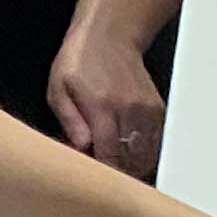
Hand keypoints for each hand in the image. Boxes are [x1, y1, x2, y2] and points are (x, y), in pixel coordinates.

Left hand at [48, 28, 166, 177]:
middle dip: (116, 173)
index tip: (93, 180)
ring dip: (131, 166)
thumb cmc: (79, 61)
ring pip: (147, 156)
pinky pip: (156, 143)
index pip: (110, 156)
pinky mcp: (158, 110)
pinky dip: (143, 153)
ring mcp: (147, 110)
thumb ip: (69, 120)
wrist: (109, 36)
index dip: (103, 174)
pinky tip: (126, 150)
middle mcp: (130, 110)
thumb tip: (81, 147)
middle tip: (100, 171)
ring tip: (112, 161)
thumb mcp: (58, 88)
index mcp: (103, 106)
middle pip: (132, 161)